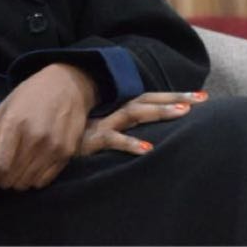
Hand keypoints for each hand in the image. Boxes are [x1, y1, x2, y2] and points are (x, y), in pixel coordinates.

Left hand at [0, 63, 97, 192]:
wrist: (67, 85)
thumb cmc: (30, 96)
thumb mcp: (2, 112)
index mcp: (15, 122)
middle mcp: (36, 137)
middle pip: (10, 178)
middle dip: (0, 176)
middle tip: (2, 164)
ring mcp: (54, 147)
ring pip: (25, 184)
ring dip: (17, 178)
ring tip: (18, 161)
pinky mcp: (67, 154)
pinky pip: (42, 182)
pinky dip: (33, 178)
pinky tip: (34, 162)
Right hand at [78, 90, 208, 156]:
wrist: (44, 142)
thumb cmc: (75, 142)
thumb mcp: (102, 135)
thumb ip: (121, 132)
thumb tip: (150, 138)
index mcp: (117, 111)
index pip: (149, 99)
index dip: (173, 96)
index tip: (201, 96)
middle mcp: (113, 113)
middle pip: (148, 100)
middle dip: (175, 97)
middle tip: (202, 98)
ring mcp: (103, 125)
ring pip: (135, 113)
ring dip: (160, 111)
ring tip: (183, 112)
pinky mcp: (92, 140)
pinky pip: (114, 140)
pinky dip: (131, 144)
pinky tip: (149, 150)